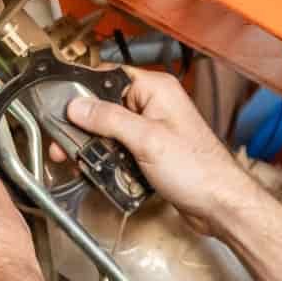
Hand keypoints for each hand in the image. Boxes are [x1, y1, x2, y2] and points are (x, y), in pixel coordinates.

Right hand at [65, 68, 258, 235]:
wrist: (218, 205)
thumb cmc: (199, 170)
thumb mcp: (146, 140)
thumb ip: (109, 120)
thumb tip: (78, 106)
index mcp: (156, 89)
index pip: (108, 75)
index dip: (83, 90)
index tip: (62, 107)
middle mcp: (154, 105)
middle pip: (105, 106)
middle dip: (84, 126)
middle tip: (65, 144)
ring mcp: (152, 129)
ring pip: (109, 131)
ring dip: (95, 147)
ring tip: (80, 161)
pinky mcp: (150, 152)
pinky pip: (120, 150)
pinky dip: (108, 160)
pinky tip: (100, 171)